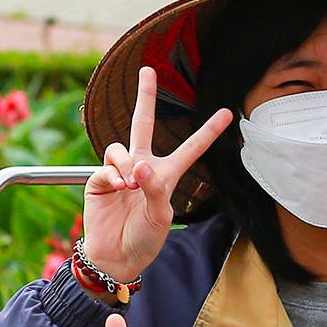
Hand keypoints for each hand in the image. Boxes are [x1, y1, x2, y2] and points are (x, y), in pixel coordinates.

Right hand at [82, 68, 232, 284]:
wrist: (116, 256)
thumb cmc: (144, 239)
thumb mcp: (161, 217)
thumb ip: (155, 188)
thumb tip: (139, 165)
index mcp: (166, 175)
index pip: (190, 148)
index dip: (208, 131)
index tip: (227, 112)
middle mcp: (142, 167)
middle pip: (143, 123)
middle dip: (145, 96)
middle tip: (147, 70)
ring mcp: (119, 171)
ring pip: (121, 146)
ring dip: (127, 163)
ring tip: (130, 185)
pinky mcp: (99, 179)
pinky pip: (107, 164)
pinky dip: (114, 174)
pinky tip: (119, 188)